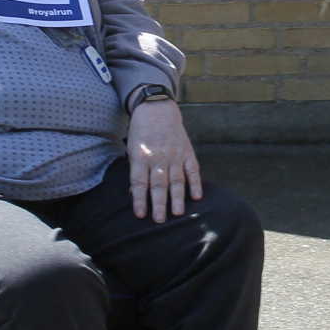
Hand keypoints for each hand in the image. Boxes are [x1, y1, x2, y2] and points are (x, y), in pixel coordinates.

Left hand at [126, 97, 200, 220]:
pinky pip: (193, 170)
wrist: (157, 109)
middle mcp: (158, 157)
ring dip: (177, 198)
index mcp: (141, 156)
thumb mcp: (132, 148)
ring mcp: (175, 155)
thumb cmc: (141, 132)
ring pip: (176, 180)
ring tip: (178, 213)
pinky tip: (197, 196)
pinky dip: (195, 183)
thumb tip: (136, 193)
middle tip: (159, 220)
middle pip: (159, 184)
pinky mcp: (187, 152)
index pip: (140, 182)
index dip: (140, 199)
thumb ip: (136, 169)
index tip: (140, 214)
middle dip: (159, 203)